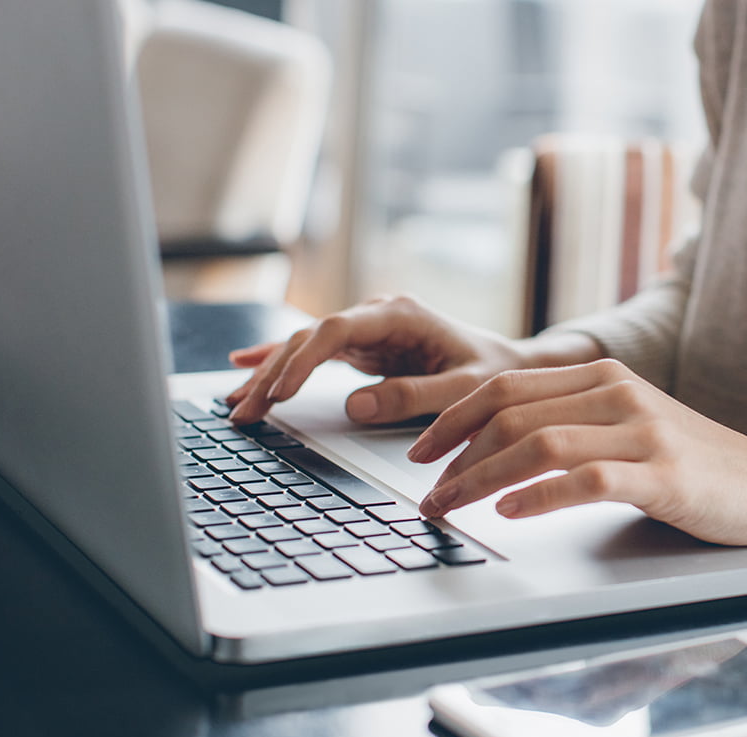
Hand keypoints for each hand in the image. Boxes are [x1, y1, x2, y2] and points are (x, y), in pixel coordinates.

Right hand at [225, 295, 589, 425]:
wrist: (510, 366)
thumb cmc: (494, 375)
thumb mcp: (464, 389)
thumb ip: (414, 396)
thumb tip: (355, 406)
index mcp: (401, 314)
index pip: (337, 330)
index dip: (303, 359)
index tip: (279, 391)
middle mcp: (377, 315)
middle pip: (310, 338)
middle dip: (272, 374)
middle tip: (244, 411)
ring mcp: (367, 329)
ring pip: (304, 346)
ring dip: (268, 375)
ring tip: (235, 406)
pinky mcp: (363, 347)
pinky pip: (313, 353)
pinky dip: (279, 362)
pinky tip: (243, 366)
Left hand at [409, 359, 746, 553]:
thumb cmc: (692, 464)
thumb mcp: (628, 425)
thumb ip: (572, 421)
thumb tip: (493, 445)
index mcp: (603, 376)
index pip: (506, 385)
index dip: (452, 418)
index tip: (419, 451)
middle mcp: (618, 393)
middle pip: (511, 411)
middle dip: (454, 453)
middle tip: (426, 491)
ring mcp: (642, 432)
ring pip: (538, 443)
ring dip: (481, 479)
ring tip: (451, 506)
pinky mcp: (662, 475)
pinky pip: (586, 480)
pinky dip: (538, 496)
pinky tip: (509, 511)